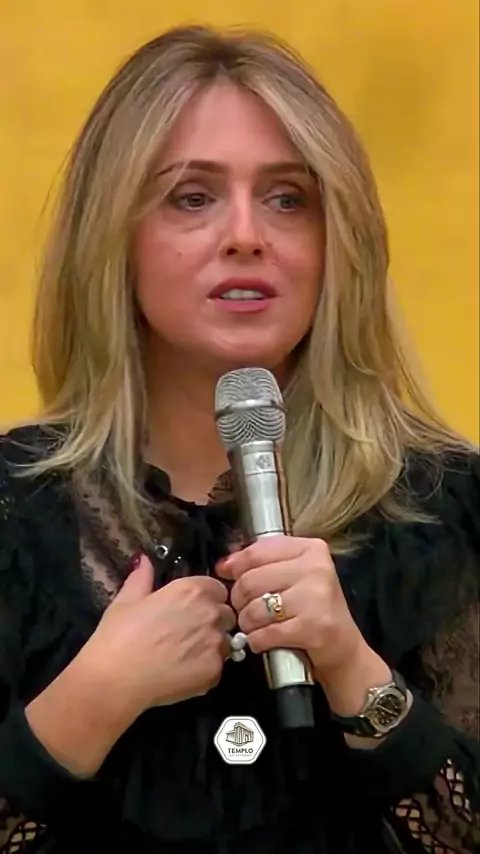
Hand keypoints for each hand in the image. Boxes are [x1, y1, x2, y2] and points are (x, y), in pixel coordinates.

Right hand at [81, 556, 235, 716]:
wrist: (116, 680)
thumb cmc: (118, 635)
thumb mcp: (126, 600)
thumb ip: (142, 577)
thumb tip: (144, 559)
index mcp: (192, 590)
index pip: (217, 589)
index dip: (206, 599)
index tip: (191, 609)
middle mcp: (210, 612)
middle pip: (226, 614)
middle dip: (213, 621)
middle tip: (187, 634)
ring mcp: (216, 643)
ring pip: (225, 641)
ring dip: (212, 646)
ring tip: (185, 656)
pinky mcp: (215, 672)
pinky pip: (218, 667)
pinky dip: (205, 670)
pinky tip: (183, 674)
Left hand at [216, 536, 373, 682]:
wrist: (343, 648)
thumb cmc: (313, 608)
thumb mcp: (295, 575)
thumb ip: (262, 562)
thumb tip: (224, 564)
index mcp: (311, 549)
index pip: (256, 551)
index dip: (236, 566)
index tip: (229, 576)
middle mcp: (316, 569)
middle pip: (250, 581)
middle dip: (239, 600)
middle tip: (246, 610)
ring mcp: (315, 598)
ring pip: (253, 609)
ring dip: (247, 624)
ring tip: (257, 626)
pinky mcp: (312, 627)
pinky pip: (263, 634)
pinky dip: (257, 641)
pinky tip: (264, 640)